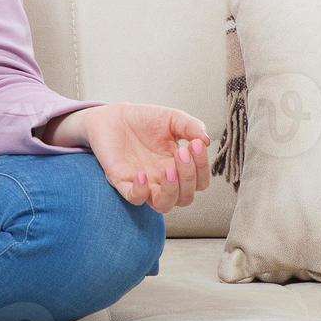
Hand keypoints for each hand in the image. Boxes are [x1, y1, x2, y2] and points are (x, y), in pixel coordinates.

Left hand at [51, 103, 211, 213]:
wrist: (113, 115)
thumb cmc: (144, 120)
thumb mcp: (172, 119)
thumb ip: (191, 126)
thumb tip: (207, 140)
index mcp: (177, 168)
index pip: (199, 182)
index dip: (202, 167)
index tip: (196, 144)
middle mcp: (162, 180)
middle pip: (185, 197)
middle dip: (188, 177)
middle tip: (182, 152)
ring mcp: (143, 183)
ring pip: (163, 205)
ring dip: (171, 191)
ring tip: (169, 170)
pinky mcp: (121, 181)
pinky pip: (134, 198)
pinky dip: (141, 192)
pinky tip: (142, 174)